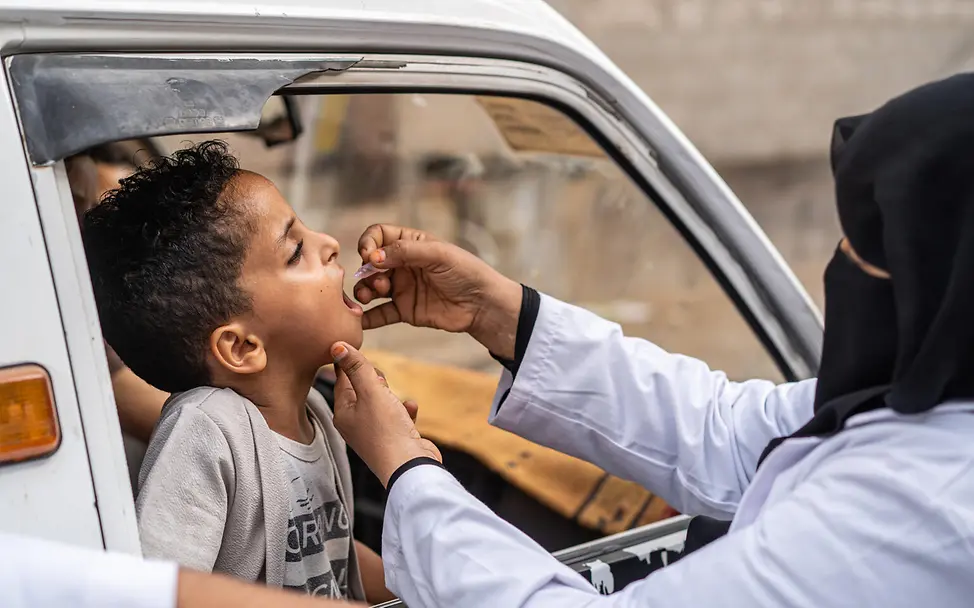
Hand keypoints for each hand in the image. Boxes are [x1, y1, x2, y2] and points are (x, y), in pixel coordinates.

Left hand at [331, 342, 440, 486]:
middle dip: (374, 380)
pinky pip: (397, 417)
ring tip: (394, 396)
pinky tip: (411, 407)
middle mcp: (355, 424)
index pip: (341, 380)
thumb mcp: (372, 391)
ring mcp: (374, 433)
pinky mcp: (393, 439)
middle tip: (380, 379)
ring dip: (390, 395)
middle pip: (361, 391)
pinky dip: (403, 410)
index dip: (348, 363)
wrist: (410, 466)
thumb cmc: (387, 430)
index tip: (352, 349)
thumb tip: (337, 345)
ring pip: (380, 403)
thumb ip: (357, 367)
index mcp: (343, 413)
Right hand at [355, 224, 521, 358]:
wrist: (482, 305)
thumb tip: (372, 258)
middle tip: (379, 282)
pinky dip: (368, 317)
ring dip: (364, 290)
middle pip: (371, 263)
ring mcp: (402, 288)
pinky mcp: (405, 310)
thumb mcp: (438, 254)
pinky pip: (380, 314)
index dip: (369, 243)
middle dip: (366, 271)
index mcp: (411, 244)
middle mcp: (403, 264)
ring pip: (371, 287)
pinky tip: (361, 320)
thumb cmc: (466, 272)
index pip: (379, 235)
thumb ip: (405, 251)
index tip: (368, 256)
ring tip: (369, 296)